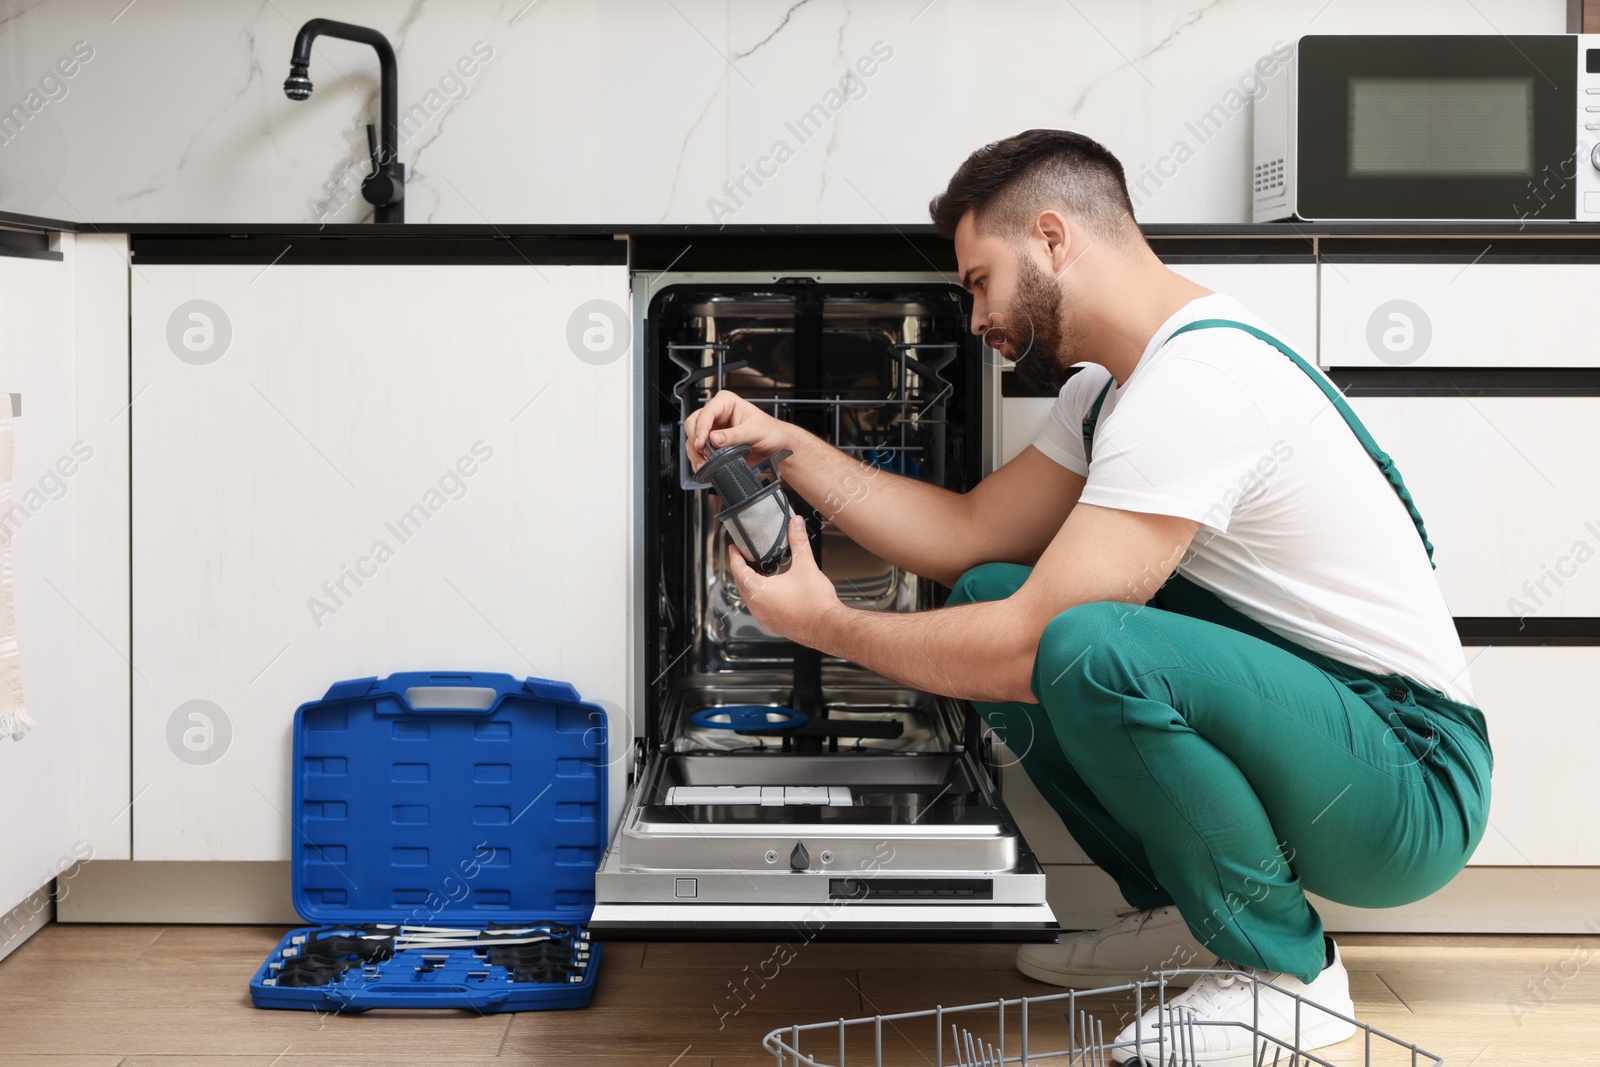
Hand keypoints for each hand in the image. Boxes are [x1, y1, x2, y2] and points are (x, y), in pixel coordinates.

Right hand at [684, 390, 792, 470]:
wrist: (777, 447)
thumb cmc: (771, 432)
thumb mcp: (755, 432)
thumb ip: (735, 435)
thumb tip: (715, 438)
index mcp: (726, 403)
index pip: (706, 412)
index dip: (701, 428)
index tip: (702, 443)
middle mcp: (717, 414)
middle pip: (693, 424)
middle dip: (696, 441)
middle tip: (706, 454)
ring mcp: (713, 429)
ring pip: (692, 438)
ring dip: (696, 453)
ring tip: (705, 463)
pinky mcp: (713, 444)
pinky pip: (698, 451)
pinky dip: (698, 459)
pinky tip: (706, 466)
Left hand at [726, 514, 841, 646]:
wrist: (828, 627)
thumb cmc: (816, 603)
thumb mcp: (806, 566)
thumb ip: (798, 542)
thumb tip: (796, 524)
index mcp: (759, 592)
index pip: (738, 570)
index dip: (734, 557)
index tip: (734, 548)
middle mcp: (758, 607)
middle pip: (741, 584)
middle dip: (741, 569)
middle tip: (744, 557)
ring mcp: (764, 618)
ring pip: (749, 598)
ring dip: (750, 584)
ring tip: (758, 571)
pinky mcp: (773, 624)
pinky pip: (759, 608)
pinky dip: (759, 596)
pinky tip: (772, 590)